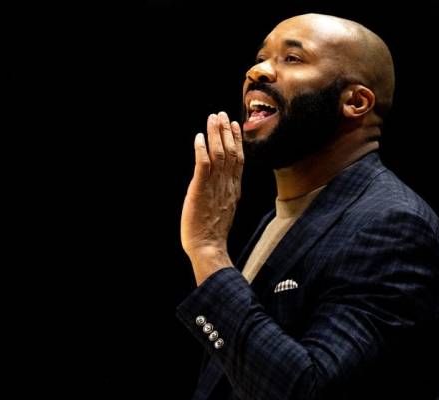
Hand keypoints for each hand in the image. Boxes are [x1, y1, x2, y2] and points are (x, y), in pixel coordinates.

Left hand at [180, 112, 243, 284]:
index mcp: (234, 189)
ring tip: (212, 119)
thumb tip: (223, 181)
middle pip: (230, 152)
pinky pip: (204, 165)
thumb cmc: (212, 232)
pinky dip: (202, 149)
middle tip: (220, 114)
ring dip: (215, 134)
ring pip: (219, 154)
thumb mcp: (225, 208)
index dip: (236, 140)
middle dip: (225, 131)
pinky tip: (199, 138)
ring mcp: (215, 187)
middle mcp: (227, 185)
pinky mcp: (201, 190)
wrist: (208, 247)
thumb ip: (225, 191)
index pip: (239, 159)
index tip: (234, 125)